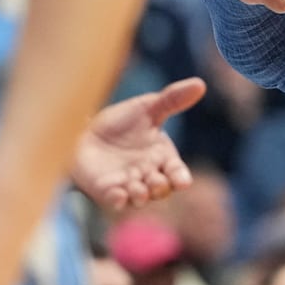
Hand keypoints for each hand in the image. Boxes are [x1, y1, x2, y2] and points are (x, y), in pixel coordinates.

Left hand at [71, 77, 206, 210]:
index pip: (177, 173)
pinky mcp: (106, 190)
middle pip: (161, 189)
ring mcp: (127, 185)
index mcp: (162, 158)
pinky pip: (115, 201)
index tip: (183, 182)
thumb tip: (200, 83)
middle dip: (160, 187)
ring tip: (138, 189)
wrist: (84, 131)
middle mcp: (148, 175)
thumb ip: (173, 99)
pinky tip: (119, 196)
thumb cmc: (121, 122)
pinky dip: (118, 201)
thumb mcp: (148, 107)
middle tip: (155, 180)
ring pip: (140, 198)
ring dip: (142, 196)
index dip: (181, 179)